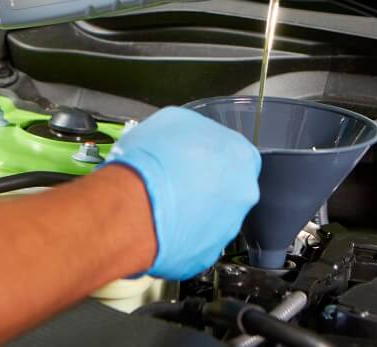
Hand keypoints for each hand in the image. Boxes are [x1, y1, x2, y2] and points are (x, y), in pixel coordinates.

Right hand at [106, 107, 260, 279]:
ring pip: (209, 219)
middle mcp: (242, 195)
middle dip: (202, 185)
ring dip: (189, 211)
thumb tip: (187, 136)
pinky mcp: (203, 257)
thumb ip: (193, 131)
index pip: (235, 154)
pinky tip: (156, 224)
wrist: (133, 205)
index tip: (191, 157)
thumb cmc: (152, 162)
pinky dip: (176, 237)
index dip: (209, 155)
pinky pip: (191, 244)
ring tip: (159, 202)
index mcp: (242, 156)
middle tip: (173, 180)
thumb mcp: (173, 120)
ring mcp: (225, 230)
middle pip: (226, 189)